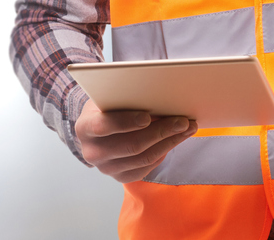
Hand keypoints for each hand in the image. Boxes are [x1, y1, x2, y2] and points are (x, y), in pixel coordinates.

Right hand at [75, 99, 196, 183]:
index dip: (126, 122)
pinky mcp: (119, 176)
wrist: (99, 127)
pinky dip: (163, 153)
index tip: (147, 116)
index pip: (103, 126)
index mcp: (85, 127)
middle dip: (161, 132)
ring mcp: (105, 167)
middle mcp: (92, 152)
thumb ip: (128, 97)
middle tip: (183, 121)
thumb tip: (161, 98)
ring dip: (170, 142)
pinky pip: (146, 168)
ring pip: (143, 158)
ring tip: (188, 129)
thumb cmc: (110, 106)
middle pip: (131, 145)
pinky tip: (175, 140)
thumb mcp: (112, 96)